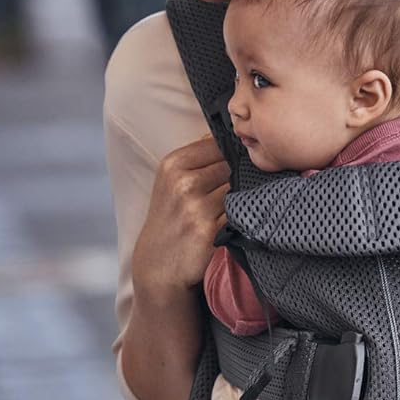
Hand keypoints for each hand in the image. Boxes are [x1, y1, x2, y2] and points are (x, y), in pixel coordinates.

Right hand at [133, 135, 230, 295]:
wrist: (158, 263)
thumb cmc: (169, 219)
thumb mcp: (171, 181)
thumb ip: (197, 159)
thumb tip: (228, 136)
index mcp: (173, 164)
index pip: (217, 144)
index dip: (229, 154)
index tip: (232, 165)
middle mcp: (183, 182)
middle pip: (230, 165)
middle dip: (236, 175)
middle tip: (234, 188)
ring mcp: (196, 206)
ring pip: (236, 188)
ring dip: (240, 195)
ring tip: (233, 205)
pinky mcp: (209, 229)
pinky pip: (237, 212)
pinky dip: (240, 214)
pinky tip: (234, 220)